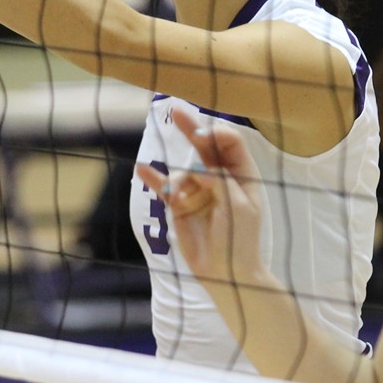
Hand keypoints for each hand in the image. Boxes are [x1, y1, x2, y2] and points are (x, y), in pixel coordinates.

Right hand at [135, 109, 267, 287]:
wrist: (226, 272)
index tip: (204, 138)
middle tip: (177, 110)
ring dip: (179, 181)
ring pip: (182, 171)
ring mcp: (198, 190)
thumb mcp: (237, 206)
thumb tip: (196, 165)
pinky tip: (141, 168)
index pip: (230, 144)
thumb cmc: (240, 238)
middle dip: (192, 129)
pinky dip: (153, 178)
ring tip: (180, 198)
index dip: (217, 136)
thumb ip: (218, 181)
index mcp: (241, 174)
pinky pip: (164, 186)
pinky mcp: (179, 205)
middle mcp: (219, 178)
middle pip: (204, 147)